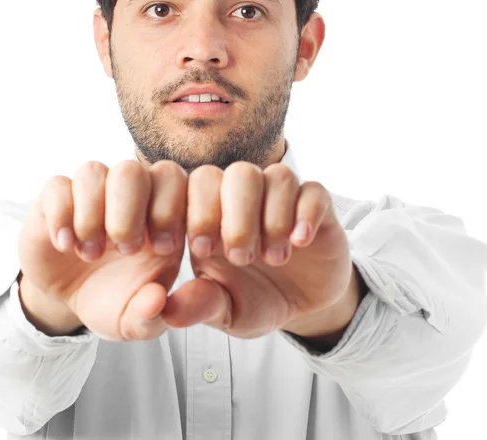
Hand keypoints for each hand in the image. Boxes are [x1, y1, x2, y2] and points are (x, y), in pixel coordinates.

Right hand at [18, 159, 188, 340]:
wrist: (68, 298)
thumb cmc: (113, 298)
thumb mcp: (134, 320)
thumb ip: (151, 317)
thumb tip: (156, 300)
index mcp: (159, 213)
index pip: (175, 180)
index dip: (172, 209)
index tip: (164, 249)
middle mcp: (126, 194)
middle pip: (132, 169)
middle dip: (128, 213)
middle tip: (126, 250)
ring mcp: (90, 193)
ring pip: (93, 171)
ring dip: (91, 215)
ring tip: (90, 253)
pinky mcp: (56, 199)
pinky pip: (57, 185)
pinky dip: (60, 215)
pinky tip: (65, 245)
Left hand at [159, 162, 357, 340]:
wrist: (304, 306)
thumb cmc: (255, 300)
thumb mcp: (226, 310)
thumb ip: (200, 305)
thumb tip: (170, 314)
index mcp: (213, 213)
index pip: (196, 183)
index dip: (197, 211)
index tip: (201, 251)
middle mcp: (247, 198)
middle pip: (238, 173)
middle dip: (237, 216)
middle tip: (240, 258)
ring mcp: (283, 198)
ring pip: (276, 177)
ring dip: (273, 218)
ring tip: (273, 258)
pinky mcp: (317, 207)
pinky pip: (314, 191)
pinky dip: (306, 213)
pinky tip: (300, 241)